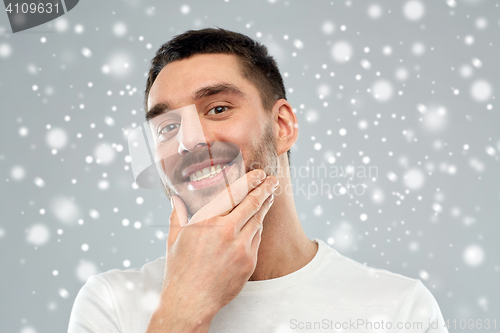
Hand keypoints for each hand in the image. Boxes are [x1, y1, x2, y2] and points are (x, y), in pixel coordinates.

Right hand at [149, 169, 277, 331]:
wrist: (191, 301)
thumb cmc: (180, 270)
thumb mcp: (174, 239)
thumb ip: (177, 215)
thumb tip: (176, 200)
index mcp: (207, 221)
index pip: (234, 194)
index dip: (249, 182)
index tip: (258, 174)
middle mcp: (226, 231)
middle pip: (252, 204)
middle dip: (265, 189)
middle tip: (272, 180)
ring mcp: (241, 247)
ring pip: (258, 221)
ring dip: (264, 207)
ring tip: (269, 197)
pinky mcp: (249, 262)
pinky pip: (257, 239)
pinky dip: (258, 228)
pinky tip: (257, 223)